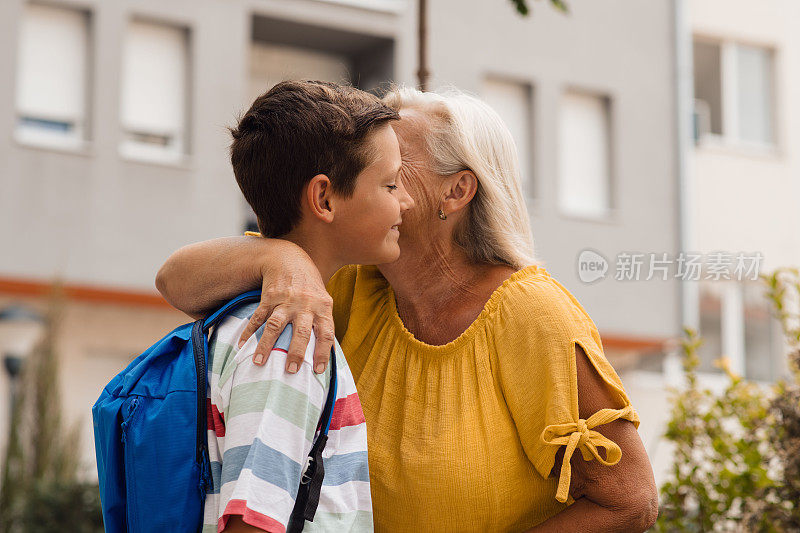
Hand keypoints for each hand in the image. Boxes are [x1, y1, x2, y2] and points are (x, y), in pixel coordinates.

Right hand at [237, 247, 334, 373]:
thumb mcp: (323, 300)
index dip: (323, 353)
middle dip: (295, 352)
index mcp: (323, 307)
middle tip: (290, 370)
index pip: (326, 334)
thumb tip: (326, 353)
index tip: (317, 371)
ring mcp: (286, 300)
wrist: (289, 259)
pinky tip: (242, 345)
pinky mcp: (269, 296)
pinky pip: (258, 317)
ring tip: (258, 362)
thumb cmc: (310, 286)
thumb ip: (324, 322)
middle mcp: (305, 304)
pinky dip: (249, 332)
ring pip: (275, 326)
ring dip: (266, 345)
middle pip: (301, 332)